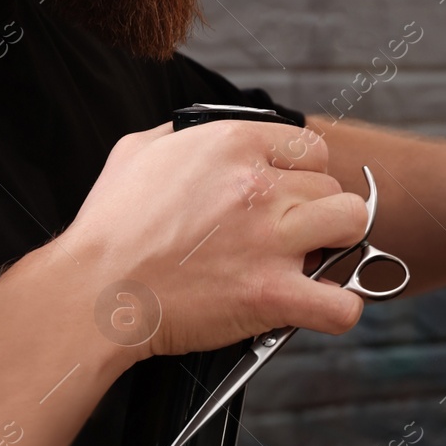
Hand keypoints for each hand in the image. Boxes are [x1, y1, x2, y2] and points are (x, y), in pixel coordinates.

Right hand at [56, 119, 371, 359]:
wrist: (93, 292)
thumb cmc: (111, 229)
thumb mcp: (138, 152)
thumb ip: (183, 137)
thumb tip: (204, 136)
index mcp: (231, 145)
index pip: (311, 148)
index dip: (304, 177)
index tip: (286, 199)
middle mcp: (257, 186)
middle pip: (334, 190)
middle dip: (317, 215)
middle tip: (289, 238)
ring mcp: (269, 240)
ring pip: (352, 226)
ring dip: (336, 248)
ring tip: (305, 264)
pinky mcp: (271, 295)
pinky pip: (341, 304)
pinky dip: (337, 310)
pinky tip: (314, 307)